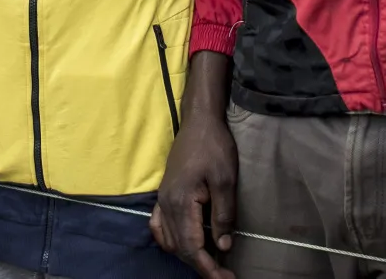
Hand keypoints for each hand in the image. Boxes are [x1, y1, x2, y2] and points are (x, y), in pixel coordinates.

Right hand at [150, 106, 239, 278]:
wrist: (199, 122)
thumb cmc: (214, 147)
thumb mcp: (226, 180)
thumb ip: (224, 215)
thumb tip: (223, 246)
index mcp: (181, 202)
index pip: (192, 246)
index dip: (208, 268)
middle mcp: (167, 204)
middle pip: (180, 248)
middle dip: (201, 266)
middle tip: (224, 276)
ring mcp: (162, 200)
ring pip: (170, 240)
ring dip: (188, 255)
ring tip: (210, 263)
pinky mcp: (164, 194)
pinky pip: (159, 226)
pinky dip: (170, 241)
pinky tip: (184, 245)